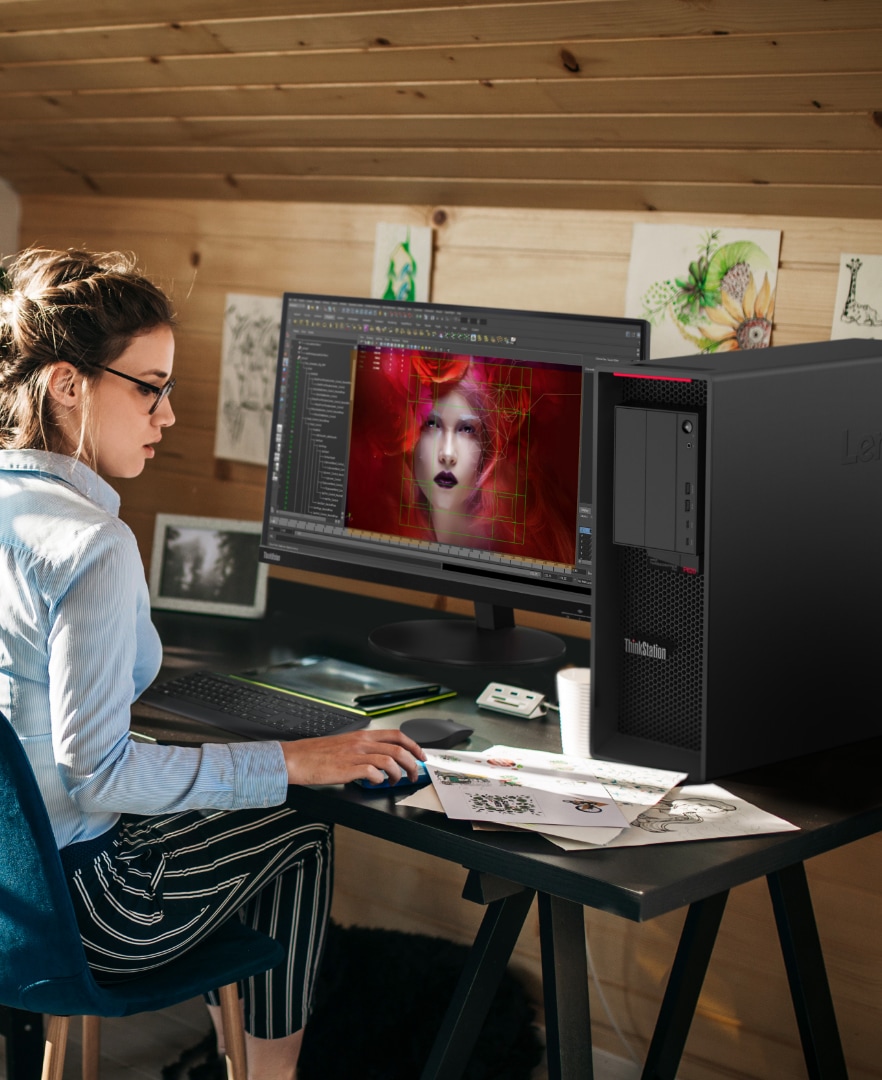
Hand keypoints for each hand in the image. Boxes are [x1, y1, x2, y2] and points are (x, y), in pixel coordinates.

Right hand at [281, 728, 426, 786]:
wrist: (296, 759)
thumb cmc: (316, 754)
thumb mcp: (344, 744)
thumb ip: (363, 748)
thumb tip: (380, 759)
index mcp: (362, 735)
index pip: (397, 735)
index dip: (414, 745)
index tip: (421, 756)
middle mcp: (361, 742)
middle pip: (399, 748)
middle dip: (412, 763)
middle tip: (415, 774)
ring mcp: (355, 755)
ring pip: (390, 760)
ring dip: (399, 774)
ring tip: (396, 782)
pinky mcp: (348, 768)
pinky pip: (373, 773)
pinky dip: (379, 779)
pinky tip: (376, 783)